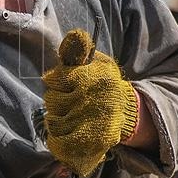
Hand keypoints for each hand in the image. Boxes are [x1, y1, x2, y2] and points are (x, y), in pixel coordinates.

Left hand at [42, 29, 138, 176]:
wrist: (126, 112)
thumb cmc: (102, 84)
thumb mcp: (95, 62)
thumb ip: (79, 50)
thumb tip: (75, 35)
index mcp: (93, 78)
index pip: (54, 79)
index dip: (56, 81)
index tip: (63, 83)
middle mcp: (92, 99)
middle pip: (51, 100)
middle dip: (56, 100)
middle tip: (68, 101)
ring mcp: (90, 122)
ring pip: (53, 121)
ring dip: (56, 119)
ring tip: (69, 116)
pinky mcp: (89, 142)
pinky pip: (60, 142)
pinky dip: (56, 141)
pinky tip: (60, 136)